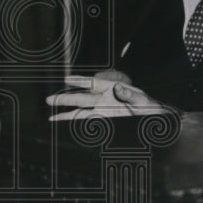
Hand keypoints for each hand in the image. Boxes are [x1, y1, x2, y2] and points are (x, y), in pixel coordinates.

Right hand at [46, 72, 166, 120]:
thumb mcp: (140, 98)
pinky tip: (64, 122)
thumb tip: (118, 90)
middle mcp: (104, 98)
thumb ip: (129, 94)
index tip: (67, 80)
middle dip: (65, 99)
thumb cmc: (148, 105)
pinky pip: (87, 120)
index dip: (79, 81)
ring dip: (66, 112)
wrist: (153, 117)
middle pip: (81, 98)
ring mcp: (102, 110)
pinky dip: (75, 122)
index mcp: (111, 89)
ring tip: (51, 115)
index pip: (92, 84)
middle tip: (49, 99)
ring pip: (80, 110)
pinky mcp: (104, 120)